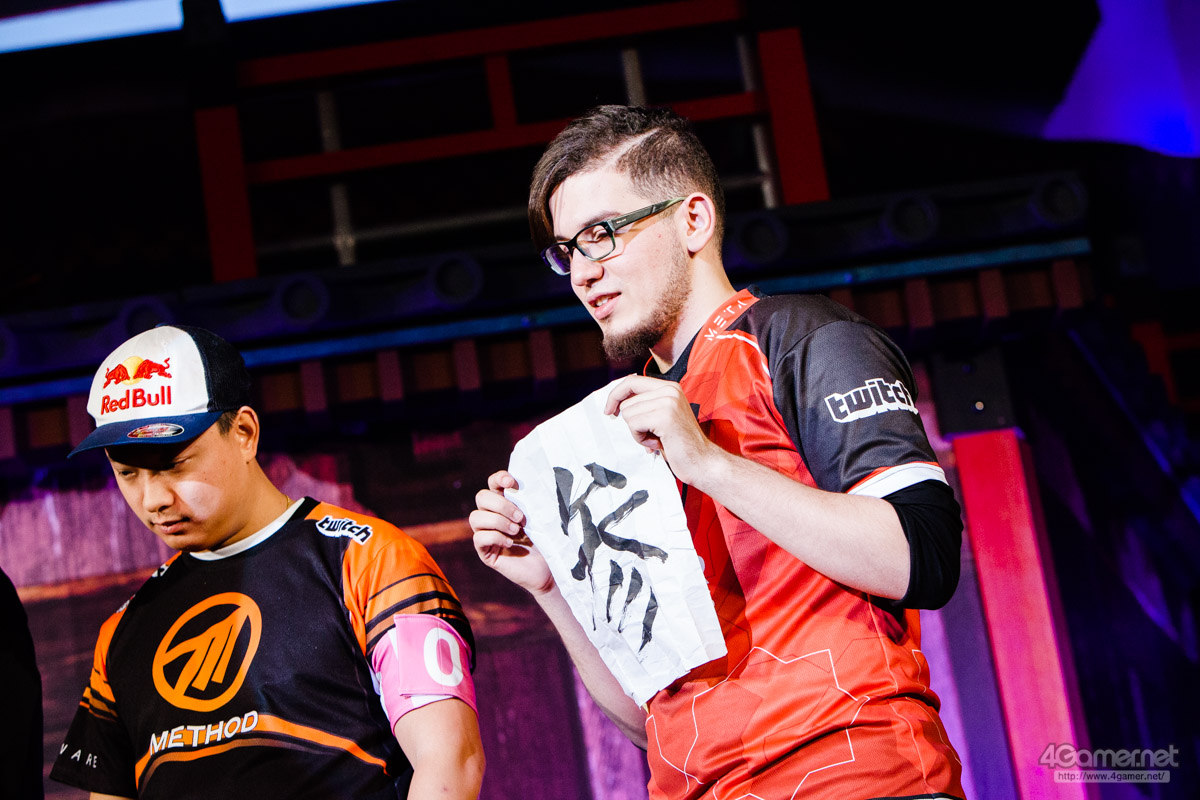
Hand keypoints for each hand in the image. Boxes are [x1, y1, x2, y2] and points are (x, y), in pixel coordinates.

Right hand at [469, 470, 554, 595]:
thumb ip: (531, 502)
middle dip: (501, 504)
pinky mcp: (485, 552)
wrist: (549, 569)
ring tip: (517, 531)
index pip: (493, 483)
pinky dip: (495, 538)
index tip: (512, 483)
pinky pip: (479, 538)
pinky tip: (511, 543)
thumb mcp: (540, 517)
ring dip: (498, 521)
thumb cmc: (546, 541)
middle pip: (481, 497)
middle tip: (521, 517)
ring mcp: (486, 534)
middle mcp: (492, 516)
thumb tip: (531, 484)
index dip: (499, 478)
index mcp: (505, 503)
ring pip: (475, 517)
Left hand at [603, 375, 719, 487]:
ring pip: (628, 414)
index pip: (632, 381)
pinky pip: (633, 425)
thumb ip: (646, 404)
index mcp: (670, 387)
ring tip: (657, 439)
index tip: (609, 411)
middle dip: (633, 423)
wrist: (702, 461)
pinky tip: (658, 443)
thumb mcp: (663, 416)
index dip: (616, 395)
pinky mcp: (664, 417)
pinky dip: (641, 439)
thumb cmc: (680, 443)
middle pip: (626, 402)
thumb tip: (617, 402)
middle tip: (651, 435)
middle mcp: (669, 390)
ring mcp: (668, 402)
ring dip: (638, 432)